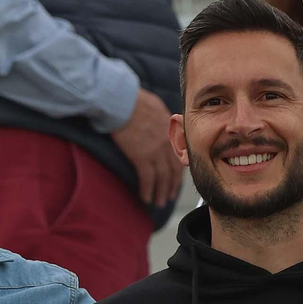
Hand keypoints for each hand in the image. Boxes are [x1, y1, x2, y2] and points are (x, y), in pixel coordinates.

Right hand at [110, 89, 182, 207]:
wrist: (123, 102)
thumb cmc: (134, 100)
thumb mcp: (155, 106)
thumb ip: (161, 118)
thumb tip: (158, 121)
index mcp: (171, 131)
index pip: (179, 155)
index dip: (178, 170)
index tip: (176, 180)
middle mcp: (167, 143)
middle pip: (174, 169)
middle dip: (172, 186)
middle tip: (170, 197)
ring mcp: (156, 151)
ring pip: (163, 178)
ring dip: (161, 192)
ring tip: (160, 203)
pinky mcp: (142, 157)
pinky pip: (148, 179)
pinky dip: (148, 190)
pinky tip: (146, 198)